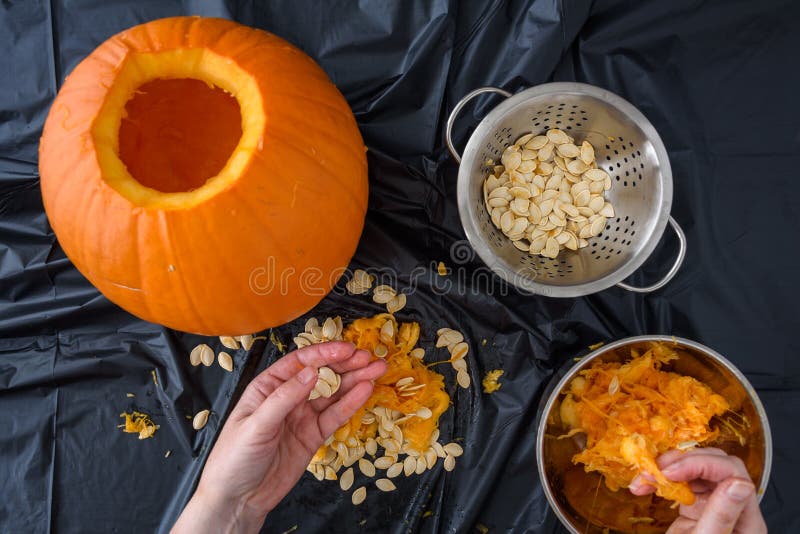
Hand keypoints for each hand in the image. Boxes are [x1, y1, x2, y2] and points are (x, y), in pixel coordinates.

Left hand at [173, 341, 385, 533]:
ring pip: (333, 393)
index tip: (347, 349)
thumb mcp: (256, 424)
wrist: (238, 498)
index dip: (325, 354)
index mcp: (268, 386)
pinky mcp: (313, 436)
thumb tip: (312, 372)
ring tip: (377, 369)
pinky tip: (365, 390)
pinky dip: (351, 403)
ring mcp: (303, 416)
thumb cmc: (234, 457)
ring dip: (355, 380)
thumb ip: (285, 398)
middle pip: (322, 374)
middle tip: (369, 358)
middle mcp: (288, 397)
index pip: (300, 363)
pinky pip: (335, 416)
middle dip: (346, 364)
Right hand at [629, 447, 765, 533]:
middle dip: (680, 462)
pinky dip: (660, 480)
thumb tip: (739, 483)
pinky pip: (681, 482)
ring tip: (644, 480)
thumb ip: (721, 515)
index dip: (700, 464)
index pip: (731, 472)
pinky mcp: (695, 508)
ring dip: (665, 469)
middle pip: (714, 464)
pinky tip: (645, 486)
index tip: (670, 472)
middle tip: (654, 472)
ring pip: (695, 469)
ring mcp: (714, 506)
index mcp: (746, 519)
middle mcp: (732, 508)